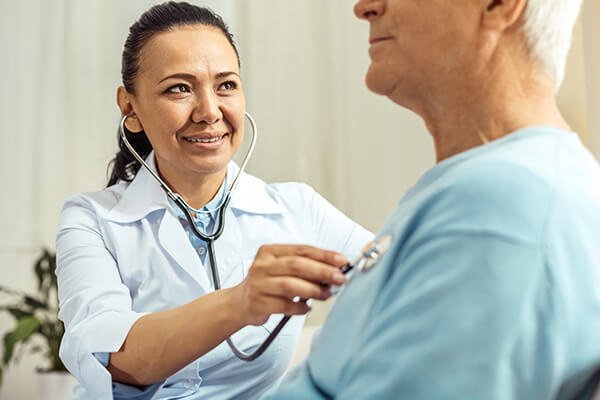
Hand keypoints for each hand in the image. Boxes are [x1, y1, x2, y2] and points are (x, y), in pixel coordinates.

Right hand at [232, 244, 347, 326]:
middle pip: (297, 265)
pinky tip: (306, 308)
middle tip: (339, 278)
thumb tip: (333, 271)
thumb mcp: (281, 268)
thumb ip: (304, 267)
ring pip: (291, 285)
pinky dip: (299, 308)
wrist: (240, 302)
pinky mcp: (258, 302)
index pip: (301, 250)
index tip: (341, 260)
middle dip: (322, 272)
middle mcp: (263, 265)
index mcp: (270, 251)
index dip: (324, 255)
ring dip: (313, 290)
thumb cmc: (267, 283)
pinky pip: (284, 306)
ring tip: (325, 294)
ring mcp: (259, 284)